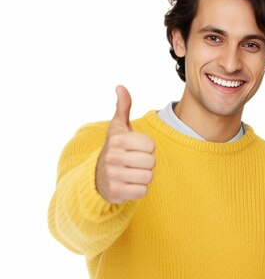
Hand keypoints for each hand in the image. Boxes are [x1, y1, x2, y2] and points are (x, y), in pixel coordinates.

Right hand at [96, 86, 155, 202]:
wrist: (98, 177)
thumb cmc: (115, 149)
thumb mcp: (118, 128)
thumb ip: (123, 108)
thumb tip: (120, 87)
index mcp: (117, 140)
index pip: (151, 146)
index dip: (147, 149)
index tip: (135, 150)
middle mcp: (112, 156)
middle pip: (151, 162)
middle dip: (147, 164)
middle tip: (133, 163)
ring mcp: (112, 175)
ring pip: (148, 177)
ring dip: (143, 177)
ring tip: (131, 173)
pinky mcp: (115, 192)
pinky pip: (143, 191)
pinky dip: (139, 189)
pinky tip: (129, 184)